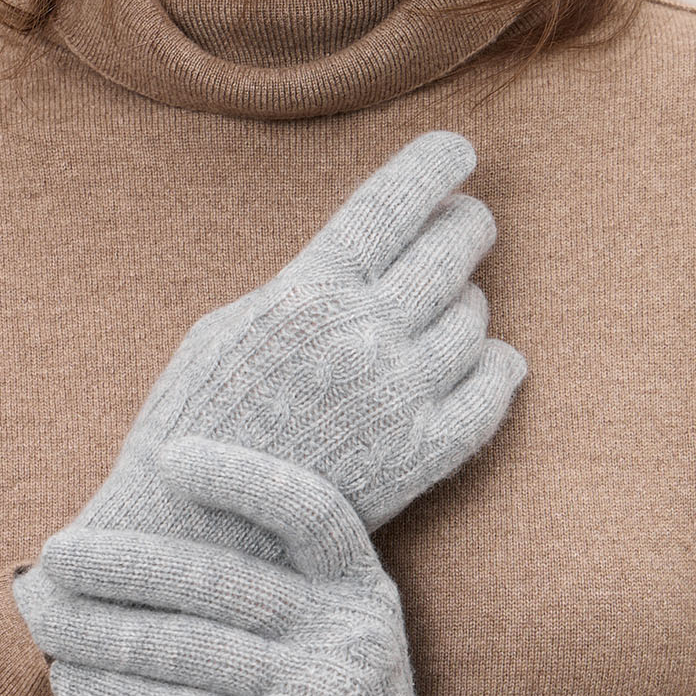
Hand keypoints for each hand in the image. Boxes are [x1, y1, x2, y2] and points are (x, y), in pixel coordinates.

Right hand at [16, 128, 526, 647]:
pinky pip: (497, 384)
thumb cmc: (198, 429)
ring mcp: (402, 396)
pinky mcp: (427, 454)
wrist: (199, 545)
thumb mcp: (226, 329)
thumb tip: (368, 250)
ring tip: (434, 314)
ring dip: (463, 304)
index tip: (459, 151)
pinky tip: (481, 360)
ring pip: (476, 315)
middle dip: (463, 225)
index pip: (393, 201)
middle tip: (461, 226)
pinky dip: (496, 364)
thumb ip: (302, 284)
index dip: (435, 164)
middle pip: (454, 247)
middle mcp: (363, 335)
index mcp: (306, 292)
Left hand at [23, 434, 550, 695]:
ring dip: (105, 632)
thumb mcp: (340, 633)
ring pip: (192, 649)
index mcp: (363, 586)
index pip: (312, 510)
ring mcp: (325, 693)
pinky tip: (74, 684)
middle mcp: (351, 630)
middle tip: (57, 553)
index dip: (245, 478)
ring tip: (46, 619)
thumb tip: (168, 524)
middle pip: (224, 580)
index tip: (172, 456)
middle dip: (128, 562)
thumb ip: (287, 585)